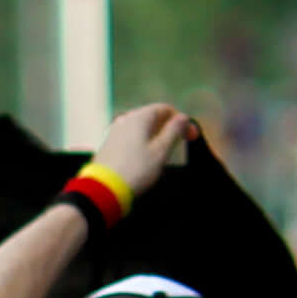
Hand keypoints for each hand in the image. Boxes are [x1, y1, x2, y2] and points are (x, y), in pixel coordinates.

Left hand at [82, 101, 207, 200]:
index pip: (165, 109)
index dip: (181, 121)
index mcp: (138, 117)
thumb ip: (174, 131)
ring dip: (158, 136)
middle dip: (170, 128)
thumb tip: (183, 117)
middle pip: (153, 118)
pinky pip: (132, 138)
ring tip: (167, 152)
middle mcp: (124, 119)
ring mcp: (114, 132)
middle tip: (182, 143)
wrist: (105, 188)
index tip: (192, 136)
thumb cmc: (137, 168)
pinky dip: (144, 142)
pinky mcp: (109, 145)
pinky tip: (149, 156)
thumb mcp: (161, 150)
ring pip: (142, 128)